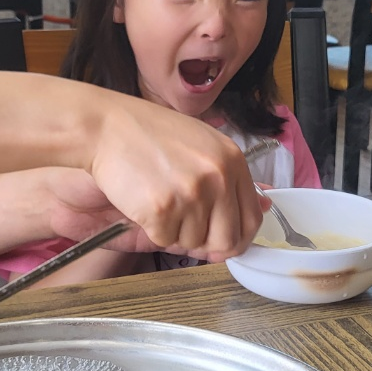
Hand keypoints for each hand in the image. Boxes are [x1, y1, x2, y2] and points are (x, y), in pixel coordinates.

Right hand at [80, 94, 265, 260]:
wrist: (106, 127)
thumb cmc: (149, 134)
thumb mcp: (202, 144)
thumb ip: (230, 176)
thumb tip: (265, 205)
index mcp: (232, 161)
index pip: (252, 218)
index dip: (236, 236)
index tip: (221, 239)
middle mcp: (218, 178)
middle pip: (227, 240)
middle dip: (206, 243)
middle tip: (184, 227)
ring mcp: (191, 194)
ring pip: (193, 243)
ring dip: (175, 232)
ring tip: (158, 200)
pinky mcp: (162, 209)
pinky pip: (164, 240)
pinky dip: (152, 229)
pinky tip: (143, 202)